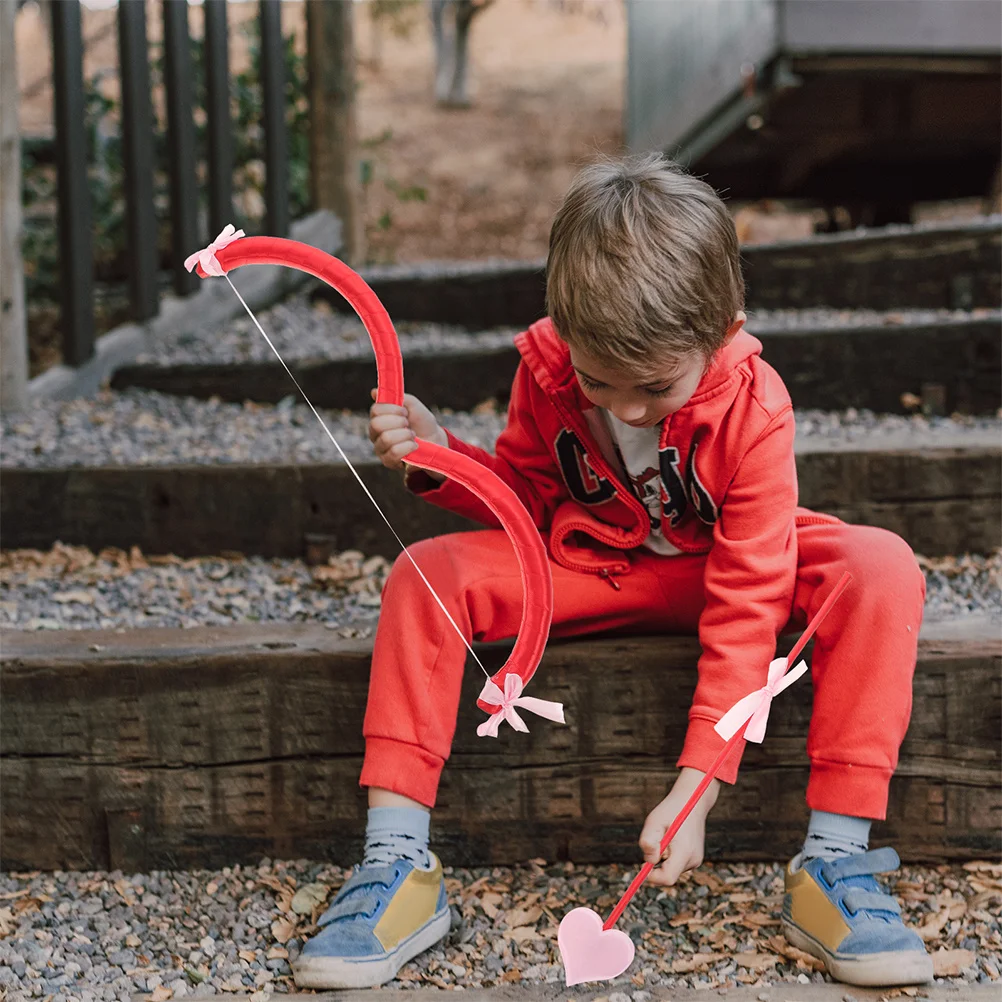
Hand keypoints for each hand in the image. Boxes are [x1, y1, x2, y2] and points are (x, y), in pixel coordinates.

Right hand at [369, 388, 447, 478]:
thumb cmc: (421, 422)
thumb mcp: (412, 405)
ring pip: (386, 439)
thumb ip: (396, 397)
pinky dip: (408, 447)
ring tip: (412, 435)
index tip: (406, 412)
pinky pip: (394, 453)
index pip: (375, 410)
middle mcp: (375, 433)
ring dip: (405, 435)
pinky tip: (414, 445)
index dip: (392, 409)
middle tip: (408, 424)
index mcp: (379, 417)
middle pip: (376, 425)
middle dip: (398, 422)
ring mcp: (380, 448)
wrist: (435, 441)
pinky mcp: (388, 461)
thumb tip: (373, 392)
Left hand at [638, 767, 720, 886]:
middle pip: (668, 875)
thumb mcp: (654, 821)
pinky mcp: (695, 858)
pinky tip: (673, 838)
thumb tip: (648, 862)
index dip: (652, 877)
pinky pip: (676, 864)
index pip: (667, 878)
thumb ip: (648, 841)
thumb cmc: (670, 810)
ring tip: (666, 836)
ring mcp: (696, 860)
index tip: (642, 865)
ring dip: (663, 858)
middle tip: (655, 841)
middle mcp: (693, 860)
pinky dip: (670, 856)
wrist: (692, 801)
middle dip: (657, 864)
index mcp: (684, 852)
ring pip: (672, 869)